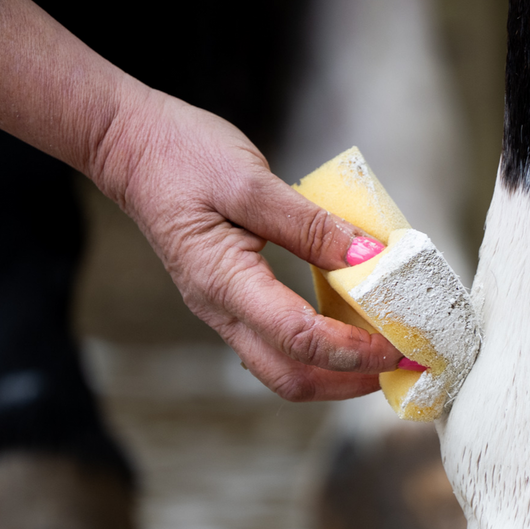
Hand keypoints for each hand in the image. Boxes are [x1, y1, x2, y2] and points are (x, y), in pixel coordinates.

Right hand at [0, 0, 400, 400]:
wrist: (129, 146)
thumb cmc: (181, 154)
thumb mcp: (250, 179)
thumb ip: (310, 224)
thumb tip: (368, 258)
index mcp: (224, 283)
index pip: (300, 339)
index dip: (354, 351)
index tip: (398, 346)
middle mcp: (221, 310)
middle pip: (292, 378)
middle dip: (351, 382)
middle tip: (400, 365)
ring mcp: (224, 311)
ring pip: (285, 369)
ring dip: (337, 373)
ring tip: (383, 354)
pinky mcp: (233, 302)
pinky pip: (279, 344)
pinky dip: (320, 350)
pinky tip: (351, 328)